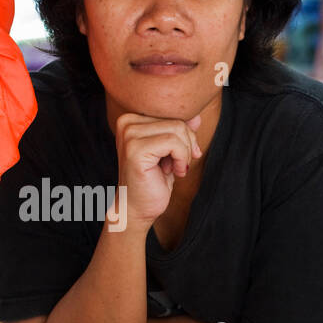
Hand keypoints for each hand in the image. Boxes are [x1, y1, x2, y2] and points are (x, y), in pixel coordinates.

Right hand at [114, 112, 201, 228]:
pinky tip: (173, 172)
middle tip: (178, 164)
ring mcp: (129, 135)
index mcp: (131, 119)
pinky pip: (173, 143)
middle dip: (187, 144)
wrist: (137, 209)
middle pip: (176, 120)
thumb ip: (180, 131)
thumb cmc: (152, 180)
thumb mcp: (170, 150)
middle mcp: (126, 122)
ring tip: (174, 169)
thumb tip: (197, 116)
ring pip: (177, 129)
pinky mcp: (135, 150)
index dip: (184, 135)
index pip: (172, 113)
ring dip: (184, 153)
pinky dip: (181, 159)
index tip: (179, 156)